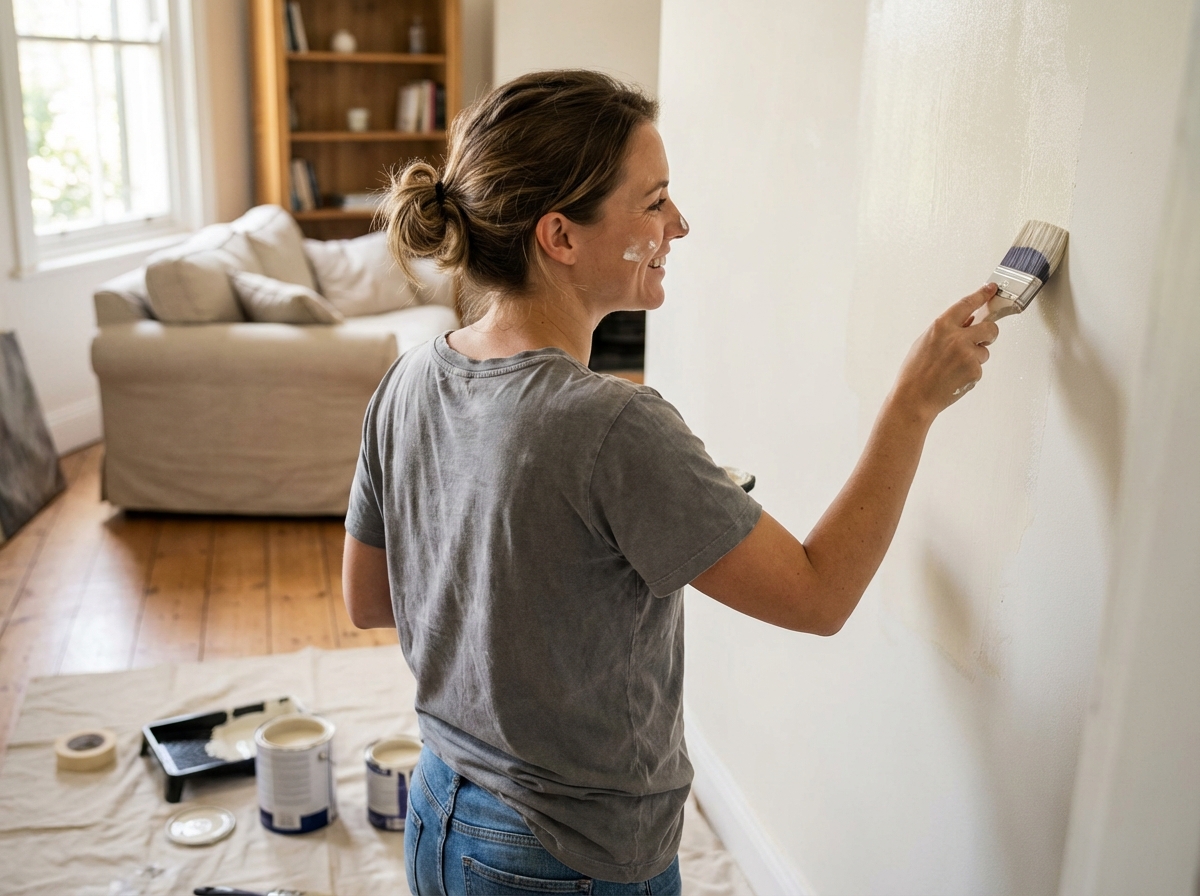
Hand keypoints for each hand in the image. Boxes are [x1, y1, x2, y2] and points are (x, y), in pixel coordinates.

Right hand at [893, 284, 999, 419]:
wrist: (914, 397)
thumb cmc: (915, 372)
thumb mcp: (925, 342)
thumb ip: (946, 330)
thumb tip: (967, 322)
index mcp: (941, 326)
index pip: (967, 304)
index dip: (981, 295)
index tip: (991, 289)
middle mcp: (957, 337)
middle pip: (990, 327)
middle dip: (989, 333)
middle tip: (983, 338)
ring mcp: (968, 354)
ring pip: (984, 350)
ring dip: (975, 357)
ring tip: (954, 367)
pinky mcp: (974, 371)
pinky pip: (979, 367)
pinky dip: (970, 372)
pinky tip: (954, 377)